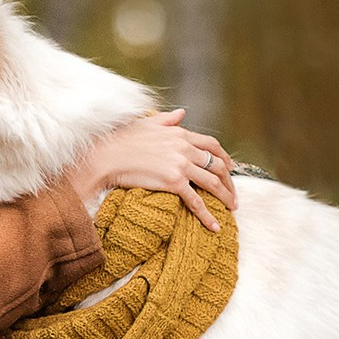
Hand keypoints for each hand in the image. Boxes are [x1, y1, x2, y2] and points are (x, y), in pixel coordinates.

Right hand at [68, 109, 236, 231]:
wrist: (106, 155)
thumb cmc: (121, 139)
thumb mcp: (147, 123)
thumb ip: (168, 119)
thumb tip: (182, 113)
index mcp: (180, 134)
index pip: (212, 145)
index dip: (225, 157)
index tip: (230, 168)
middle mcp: (185, 148)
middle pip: (218, 165)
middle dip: (229, 181)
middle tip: (233, 194)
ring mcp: (181, 165)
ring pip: (213, 183)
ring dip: (225, 197)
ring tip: (231, 208)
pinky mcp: (173, 182)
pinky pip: (196, 201)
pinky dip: (208, 215)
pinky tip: (214, 226)